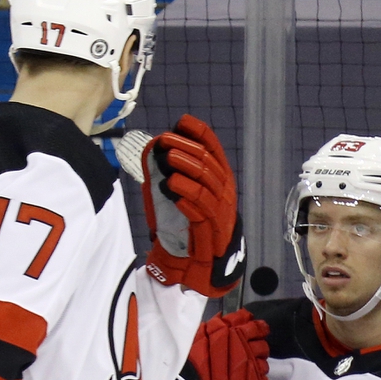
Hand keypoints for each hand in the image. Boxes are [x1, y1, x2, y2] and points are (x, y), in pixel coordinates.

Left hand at [141, 114, 245, 296]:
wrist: (206, 258)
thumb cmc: (193, 220)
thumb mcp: (186, 191)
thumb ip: (176, 171)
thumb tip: (157, 148)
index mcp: (219, 176)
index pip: (214, 148)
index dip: (200, 133)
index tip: (182, 121)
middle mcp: (223, 189)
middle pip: (208, 163)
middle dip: (186, 149)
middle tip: (165, 141)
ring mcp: (220, 208)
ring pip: (206, 183)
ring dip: (186, 170)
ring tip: (167, 162)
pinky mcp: (212, 228)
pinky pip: (202, 210)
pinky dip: (187, 198)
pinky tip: (172, 189)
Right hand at [147, 309, 269, 379]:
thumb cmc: (187, 359)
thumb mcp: (197, 334)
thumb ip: (217, 325)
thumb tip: (231, 318)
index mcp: (232, 333)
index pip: (256, 327)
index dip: (258, 328)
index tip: (257, 330)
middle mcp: (244, 349)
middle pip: (263, 346)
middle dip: (257, 348)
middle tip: (247, 352)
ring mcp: (250, 370)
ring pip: (264, 365)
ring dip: (256, 366)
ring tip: (244, 370)